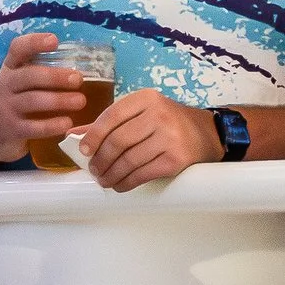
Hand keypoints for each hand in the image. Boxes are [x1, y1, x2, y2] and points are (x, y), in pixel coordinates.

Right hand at [0, 33, 88, 164]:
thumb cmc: (18, 99)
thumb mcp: (22, 81)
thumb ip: (42, 69)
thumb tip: (81, 59)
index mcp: (11, 67)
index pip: (17, 49)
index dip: (34, 42)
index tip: (55, 41)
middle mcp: (6, 84)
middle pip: (29, 76)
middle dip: (54, 76)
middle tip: (78, 79)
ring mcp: (7, 107)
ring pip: (33, 101)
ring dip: (58, 100)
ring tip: (80, 101)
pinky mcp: (12, 130)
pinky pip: (33, 127)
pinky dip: (51, 125)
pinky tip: (67, 122)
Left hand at [78, 90, 221, 191]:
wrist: (208, 134)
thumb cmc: (169, 122)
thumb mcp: (143, 113)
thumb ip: (111, 122)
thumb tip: (76, 135)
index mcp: (146, 99)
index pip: (112, 115)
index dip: (94, 134)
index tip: (84, 150)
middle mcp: (158, 115)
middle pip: (119, 140)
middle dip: (101, 159)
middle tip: (94, 170)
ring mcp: (169, 137)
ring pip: (129, 160)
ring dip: (112, 174)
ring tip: (104, 181)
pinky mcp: (176, 159)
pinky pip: (144, 173)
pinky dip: (128, 182)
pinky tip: (120, 185)